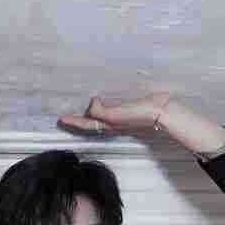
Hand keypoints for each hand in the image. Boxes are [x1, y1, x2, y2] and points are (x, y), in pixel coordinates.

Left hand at [57, 91, 173, 136]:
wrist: (163, 113)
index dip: (73, 121)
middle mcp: (114, 122)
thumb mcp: (116, 116)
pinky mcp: (131, 109)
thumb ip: (101, 112)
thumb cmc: (141, 116)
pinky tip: (107, 100)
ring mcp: (123, 117)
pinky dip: (106, 105)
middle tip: (68, 116)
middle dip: (80, 119)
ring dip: (92, 113)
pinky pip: (113, 108)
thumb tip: (92, 104)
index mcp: (109, 124)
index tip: (61, 119)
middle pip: (92, 122)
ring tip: (84, 108)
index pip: (86, 124)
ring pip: (102, 116)